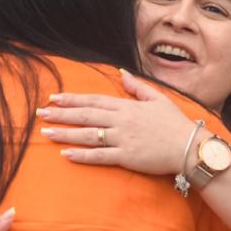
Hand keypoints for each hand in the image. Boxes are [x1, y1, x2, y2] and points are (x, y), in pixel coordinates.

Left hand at [37, 71, 200, 175]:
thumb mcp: (158, 99)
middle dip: (61, 115)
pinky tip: (66, 154)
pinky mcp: (126, 157)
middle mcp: (121, 121)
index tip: (54, 98)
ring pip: (88, 135)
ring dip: (66, 134)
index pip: (94, 100)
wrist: (189, 147)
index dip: (72, 99)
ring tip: (46, 133)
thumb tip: (122, 73)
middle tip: (41, 114)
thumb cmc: (175, 124)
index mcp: (127, 106)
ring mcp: (122, 139)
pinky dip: (82, 155)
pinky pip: (99, 156)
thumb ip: (137, 87)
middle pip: (86, 115)